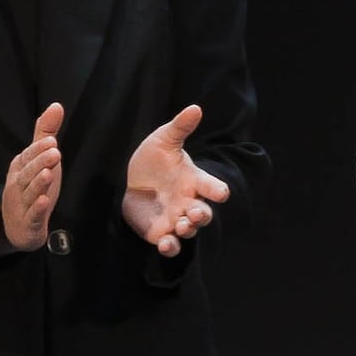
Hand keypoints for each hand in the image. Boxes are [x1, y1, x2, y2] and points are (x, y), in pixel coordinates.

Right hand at [0, 103, 65, 250]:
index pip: (28, 157)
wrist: (20, 227)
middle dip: (40, 162)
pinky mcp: (29, 222)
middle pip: (27, 173)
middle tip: (55, 152)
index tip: (52, 141)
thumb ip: (45, 133)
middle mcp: (18, 185)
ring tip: (49, 173)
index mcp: (20, 168)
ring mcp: (22, 204)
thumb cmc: (32, 187)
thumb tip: (56, 105)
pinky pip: (33, 215)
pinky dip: (38, 208)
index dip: (38, 150)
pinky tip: (45, 202)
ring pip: (30, 193)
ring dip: (38, 183)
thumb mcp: (39, 159)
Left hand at [118, 104, 222, 255]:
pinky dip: (171, 247)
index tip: (221, 193)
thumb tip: (195, 108)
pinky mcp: (160, 232)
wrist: (133, 182)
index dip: (218, 190)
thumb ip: (180, 128)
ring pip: (189, 230)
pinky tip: (166, 244)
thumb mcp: (163, 140)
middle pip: (204, 213)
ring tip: (181, 225)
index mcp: (194, 181)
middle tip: (193, 213)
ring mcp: (175, 219)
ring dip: (188, 229)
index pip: (212, 187)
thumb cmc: (154, 160)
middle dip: (202, 215)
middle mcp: (188, 202)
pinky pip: (171, 243)